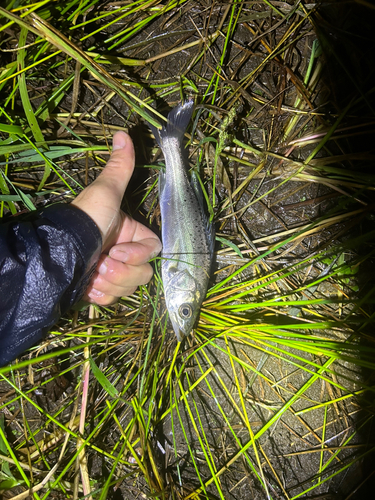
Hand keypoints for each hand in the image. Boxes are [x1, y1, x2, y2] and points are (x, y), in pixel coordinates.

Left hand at [71, 132, 160, 304]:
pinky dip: (100, 294)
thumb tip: (123, 132)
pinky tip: (87, 285)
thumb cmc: (84, 220)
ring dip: (110, 283)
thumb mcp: (105, 192)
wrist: (57, 253)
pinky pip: (113, 299)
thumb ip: (120, 167)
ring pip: (129, 287)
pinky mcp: (100, 290)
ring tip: (91, 274)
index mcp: (129, 233)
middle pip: (143, 272)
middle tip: (102, 264)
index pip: (153, 250)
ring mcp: (111, 273)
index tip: (119, 250)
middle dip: (122, 272)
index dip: (139, 254)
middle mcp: (122, 253)